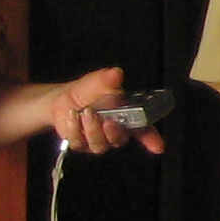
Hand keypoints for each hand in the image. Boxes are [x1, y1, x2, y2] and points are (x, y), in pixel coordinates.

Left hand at [49, 66, 163, 157]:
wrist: (61, 99)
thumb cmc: (87, 91)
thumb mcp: (98, 81)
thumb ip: (108, 79)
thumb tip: (115, 73)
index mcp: (127, 116)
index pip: (143, 130)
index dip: (152, 139)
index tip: (157, 147)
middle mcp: (115, 131)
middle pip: (120, 139)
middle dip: (113, 131)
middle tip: (107, 120)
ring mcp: (97, 140)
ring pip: (99, 144)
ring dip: (92, 129)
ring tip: (85, 113)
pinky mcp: (80, 144)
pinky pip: (79, 143)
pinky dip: (75, 129)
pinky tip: (72, 116)